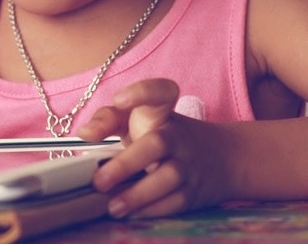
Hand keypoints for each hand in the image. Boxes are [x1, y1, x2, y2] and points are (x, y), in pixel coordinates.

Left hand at [76, 78, 229, 216]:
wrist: (223, 158)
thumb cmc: (163, 135)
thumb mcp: (139, 120)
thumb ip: (108, 119)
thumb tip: (84, 133)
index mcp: (161, 113)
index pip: (159, 92)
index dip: (141, 92)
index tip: (120, 100)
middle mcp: (176, 136)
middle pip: (157, 144)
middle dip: (127, 163)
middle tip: (99, 181)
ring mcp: (188, 163)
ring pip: (168, 177)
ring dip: (138, 194)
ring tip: (112, 206)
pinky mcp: (195, 190)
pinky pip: (176, 202)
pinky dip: (153, 210)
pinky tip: (132, 214)